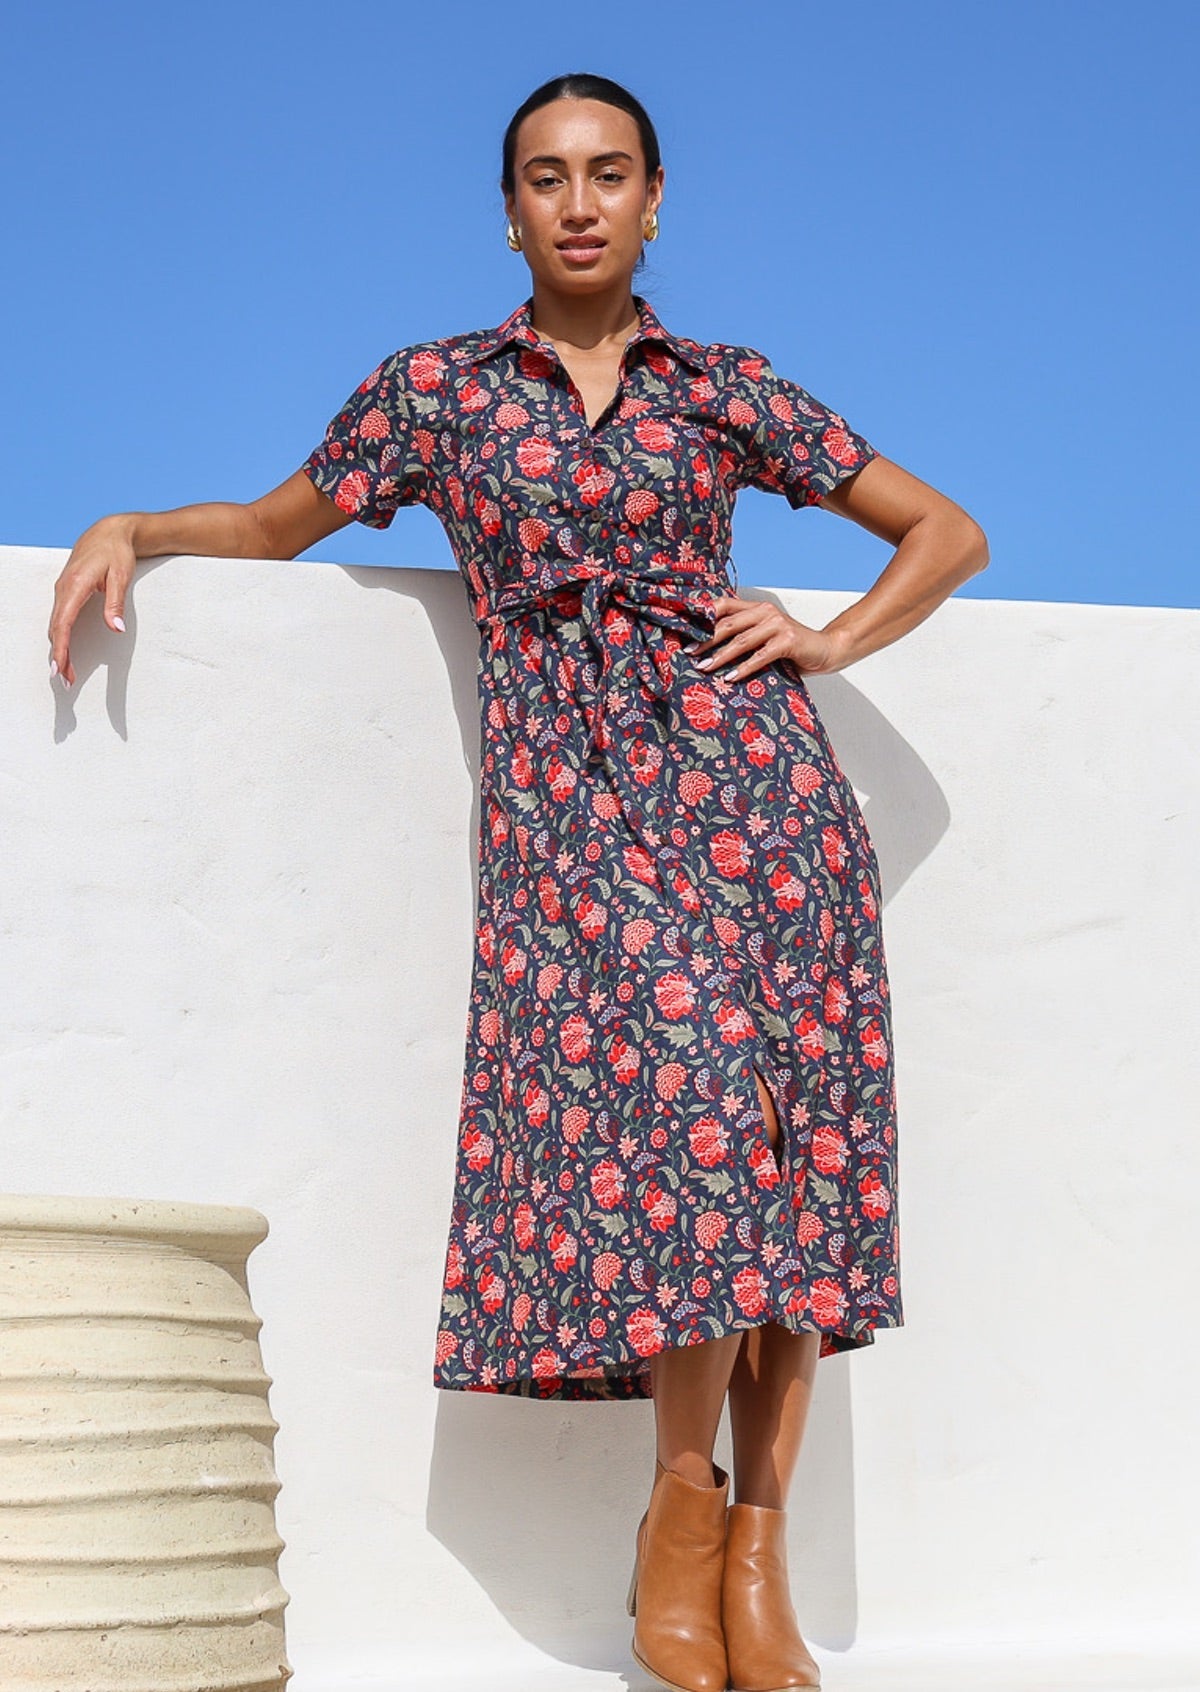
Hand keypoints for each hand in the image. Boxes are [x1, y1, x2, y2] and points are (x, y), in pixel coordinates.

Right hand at [47, 516, 136, 687]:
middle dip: (59, 655)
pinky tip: (66, 651)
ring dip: (60, 649)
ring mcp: (63, 590)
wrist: (109, 532)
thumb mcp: (121, 576)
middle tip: (66, 680)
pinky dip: (61, 637)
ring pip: (56, 625)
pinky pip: (59, 619)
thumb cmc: (117, 552)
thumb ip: (116, 603)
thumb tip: (116, 628)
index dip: (62, 647)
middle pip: (56, 628)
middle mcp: (64, 588)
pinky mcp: (66, 592)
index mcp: (75, 585)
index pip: (63, 622)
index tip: (61, 667)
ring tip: (67, 672)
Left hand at [686, 594, 849, 680]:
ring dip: (719, 656)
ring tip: (703, 668)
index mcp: (756, 608)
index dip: (701, 616)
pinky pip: (760, 656)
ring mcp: (777, 625)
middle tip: (688, 654)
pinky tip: (731, 678)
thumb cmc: (791, 647)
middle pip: (727, 624)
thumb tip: (707, 651)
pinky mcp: (787, 641)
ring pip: (740, 640)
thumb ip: (743, 637)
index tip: (682, 631)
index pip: (722, 606)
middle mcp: (765, 612)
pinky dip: (744, 668)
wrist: (826, 649)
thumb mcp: (764, 637)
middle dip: (705, 640)